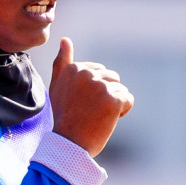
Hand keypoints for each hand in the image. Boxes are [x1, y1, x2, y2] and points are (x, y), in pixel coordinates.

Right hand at [48, 37, 132, 157]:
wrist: (69, 145)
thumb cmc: (64, 117)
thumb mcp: (57, 87)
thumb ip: (62, 63)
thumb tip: (65, 40)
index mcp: (73, 69)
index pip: (99, 73)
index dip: (93, 91)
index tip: (80, 104)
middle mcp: (86, 73)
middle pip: (112, 79)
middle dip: (105, 96)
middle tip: (88, 112)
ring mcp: (100, 86)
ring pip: (120, 89)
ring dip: (113, 104)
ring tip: (97, 116)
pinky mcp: (113, 99)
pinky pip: (128, 100)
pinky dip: (122, 111)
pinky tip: (107, 120)